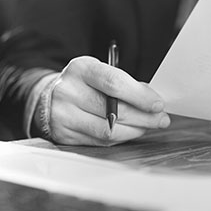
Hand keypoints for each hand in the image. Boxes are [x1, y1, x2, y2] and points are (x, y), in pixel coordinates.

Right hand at [46, 56, 169, 145]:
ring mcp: (64, 116)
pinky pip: (100, 141)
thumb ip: (125, 84)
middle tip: (161, 119)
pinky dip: (121, 137)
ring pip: (108, 130)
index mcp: (81, 69)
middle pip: (113, 110)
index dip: (139, 96)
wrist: (49, 96)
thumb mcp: (100, 72)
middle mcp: (68, 92)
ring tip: (148, 126)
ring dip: (135, 130)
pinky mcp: (64, 135)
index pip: (113, 83)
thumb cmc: (84, 83)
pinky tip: (130, 131)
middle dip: (144, 117)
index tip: (158, 104)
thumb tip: (153, 101)